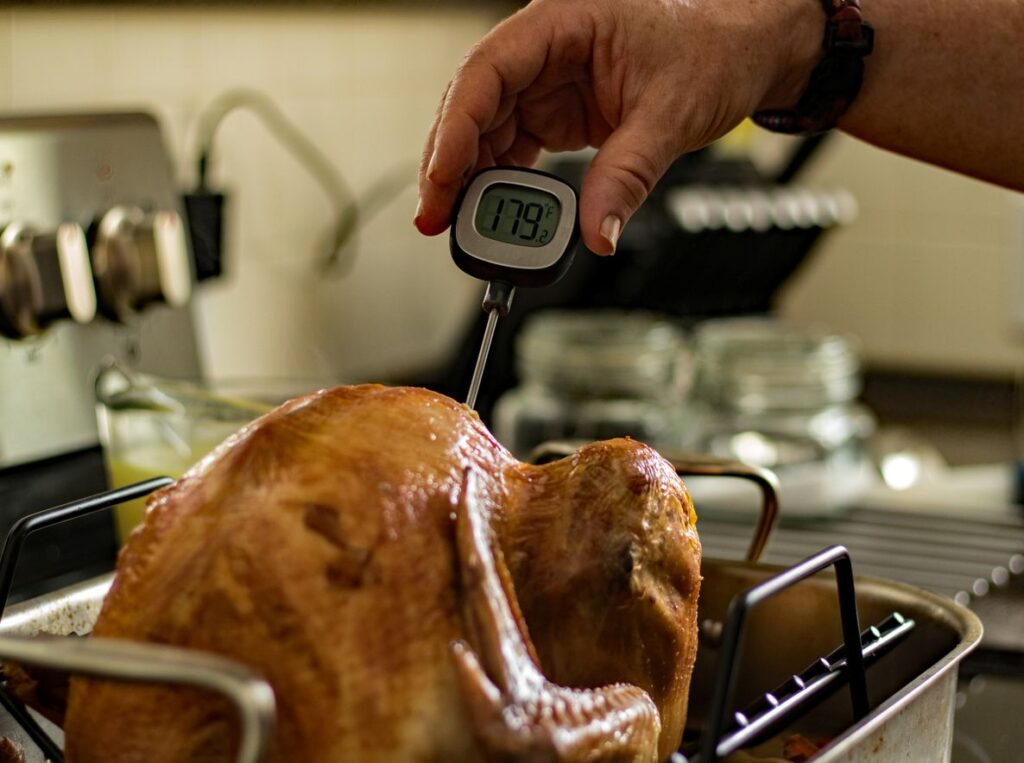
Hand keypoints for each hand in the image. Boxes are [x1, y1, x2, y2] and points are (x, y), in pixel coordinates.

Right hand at [415, 0, 818, 253]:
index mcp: (562, 23)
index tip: (443, 179)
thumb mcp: (671, 115)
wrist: (742, 52)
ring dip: (468, 178)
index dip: (456, 126)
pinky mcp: (555, 113)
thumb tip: (596, 234)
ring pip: (485, 129)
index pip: (488, 70)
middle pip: (473, 104)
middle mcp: (544, 50)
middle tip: (435, 218)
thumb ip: (627, 177)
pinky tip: (491, 210)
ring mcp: (545, 82)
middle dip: (449, 163)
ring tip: (459, 225)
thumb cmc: (712, 50)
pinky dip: (499, 180)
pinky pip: (512, 146)